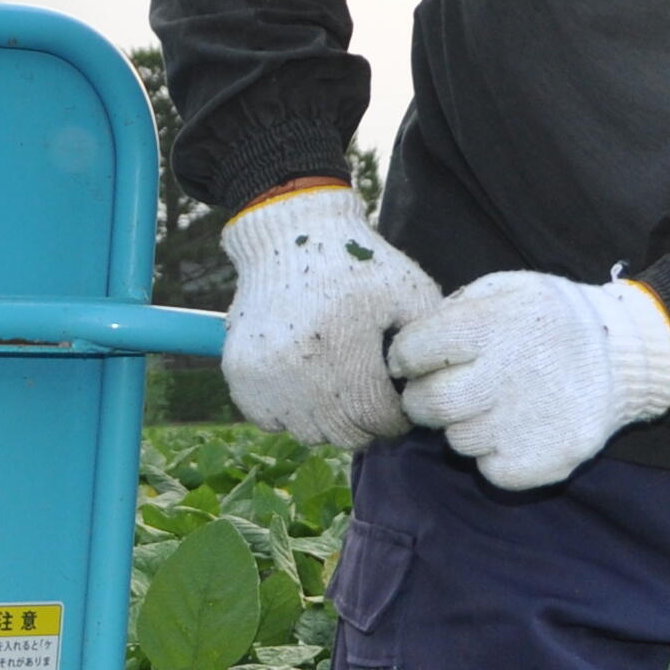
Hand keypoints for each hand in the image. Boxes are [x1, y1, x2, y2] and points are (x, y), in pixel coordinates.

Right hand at [217, 182, 443, 445]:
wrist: (289, 235)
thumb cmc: (358, 266)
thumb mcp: (410, 291)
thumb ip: (429, 345)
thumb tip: (428, 391)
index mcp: (347, 350)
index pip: (378, 419)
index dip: (397, 420)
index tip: (399, 407)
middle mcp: (301, 370)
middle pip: (344, 434)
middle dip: (365, 424)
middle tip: (371, 402)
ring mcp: (266, 375)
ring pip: (308, 433)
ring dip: (328, 421)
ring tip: (338, 392)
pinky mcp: (241, 373)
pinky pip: (270, 420)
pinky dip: (289, 413)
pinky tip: (304, 387)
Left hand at [388, 272, 669, 489]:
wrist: (625, 358)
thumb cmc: (552, 321)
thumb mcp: (509, 289)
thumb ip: (455, 309)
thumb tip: (405, 347)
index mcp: (497, 324)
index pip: (415, 350)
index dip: (406, 356)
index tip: (412, 361)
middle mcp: (511, 374)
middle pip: (429, 403)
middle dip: (421, 400)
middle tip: (436, 392)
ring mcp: (530, 423)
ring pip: (457, 440)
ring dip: (462, 425)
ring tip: (489, 406)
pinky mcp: (545, 461)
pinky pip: (489, 469)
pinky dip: (492, 454)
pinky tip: (514, 428)